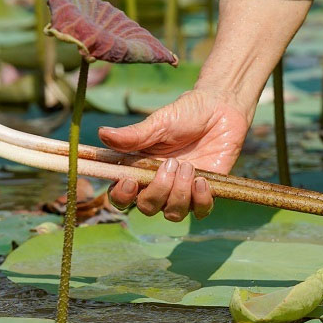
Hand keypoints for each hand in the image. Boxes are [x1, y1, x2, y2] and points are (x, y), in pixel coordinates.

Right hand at [98, 89, 249, 220]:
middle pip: (147, 207)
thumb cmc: (185, 113)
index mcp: (139, 169)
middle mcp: (158, 185)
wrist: (220, 109)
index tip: (130, 182)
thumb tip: (102, 133)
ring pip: (173, 213)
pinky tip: (202, 180)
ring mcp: (182, 191)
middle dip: (158, 190)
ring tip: (188, 166)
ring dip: (179, 193)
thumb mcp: (158, 122)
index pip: (120, 195)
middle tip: (172, 163)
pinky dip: (200, 200)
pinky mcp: (205, 192)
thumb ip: (133, 135)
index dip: (121, 196)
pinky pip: (200, 211)